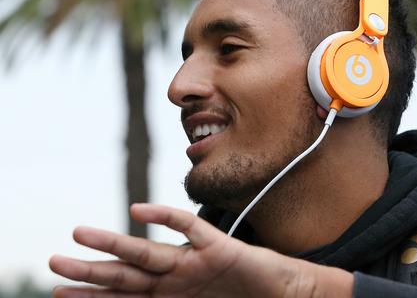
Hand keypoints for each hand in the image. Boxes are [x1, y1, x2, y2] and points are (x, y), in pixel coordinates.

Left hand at [49, 203, 352, 297]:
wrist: (281, 291)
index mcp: (172, 294)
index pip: (124, 296)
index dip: (91, 296)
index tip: (58, 293)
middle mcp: (178, 278)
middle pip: (125, 275)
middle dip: (88, 272)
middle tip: (53, 264)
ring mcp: (195, 263)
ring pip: (147, 253)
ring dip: (112, 246)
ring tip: (79, 235)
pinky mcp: (219, 248)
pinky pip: (190, 229)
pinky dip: (166, 218)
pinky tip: (140, 209)